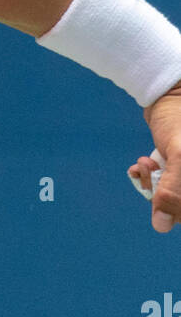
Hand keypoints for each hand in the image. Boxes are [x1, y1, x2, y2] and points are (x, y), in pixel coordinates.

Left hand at [128, 81, 180, 232]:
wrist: (166, 92)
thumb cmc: (179, 118)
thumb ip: (174, 190)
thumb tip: (161, 225)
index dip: (177, 209)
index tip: (164, 195)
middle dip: (162, 193)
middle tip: (150, 171)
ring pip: (171, 198)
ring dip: (153, 185)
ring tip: (144, 164)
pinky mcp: (176, 168)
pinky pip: (162, 185)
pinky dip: (148, 179)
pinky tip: (139, 167)